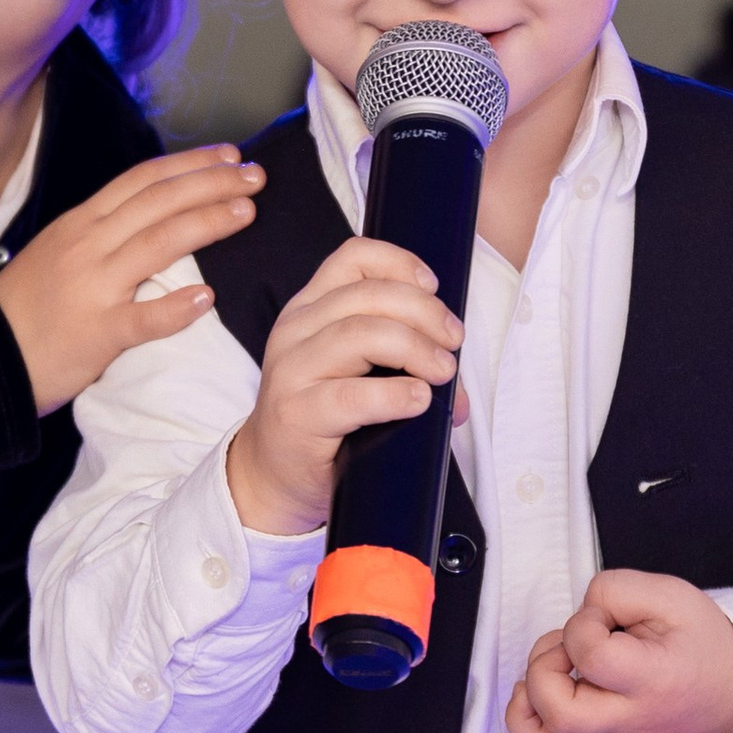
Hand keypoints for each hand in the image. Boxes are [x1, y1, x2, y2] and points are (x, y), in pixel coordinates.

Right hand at [0, 147, 263, 415]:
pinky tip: (208, 299)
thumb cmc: (26, 307)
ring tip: (246, 213)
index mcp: (81, 223)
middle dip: (212, 183)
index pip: (143, 180)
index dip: (190, 164)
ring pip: (158, 243)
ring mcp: (93, 286)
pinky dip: (177, 307)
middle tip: (255, 176)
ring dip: (207, 223)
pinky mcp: (97, 332)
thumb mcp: (58, 252)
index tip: (229, 155)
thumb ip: (102, 233)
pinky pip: (143, 318)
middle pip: (159, 201)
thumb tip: (152, 217)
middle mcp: (88, 244)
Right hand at [224, 237, 464, 537]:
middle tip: (452, 342)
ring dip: (414, 348)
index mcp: (311, 308)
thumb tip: (458, 386)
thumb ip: (405, 362)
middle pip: (367, 295)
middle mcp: (296, 330)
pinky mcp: (296, 414)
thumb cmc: (325, 419)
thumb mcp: (357, 372)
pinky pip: (350, 396)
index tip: (433, 288)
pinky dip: (393, 394)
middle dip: (424, 312)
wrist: (274, 474)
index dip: (399, 263)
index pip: (353, 258)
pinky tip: (418, 400)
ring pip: (359, 334)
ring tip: (442, 373)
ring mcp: (291, 371)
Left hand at [504, 569, 732, 732]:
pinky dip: (526, 713)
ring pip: (542, 729)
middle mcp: (628, 722)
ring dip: (536, 683)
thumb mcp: (670, 593)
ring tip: (564, 662)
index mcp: (653, 681)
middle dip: (546, 664)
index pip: (591, 657)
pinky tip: (538, 686)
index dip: (584, 624)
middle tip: (573, 646)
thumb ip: (615, 590)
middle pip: (557, 709)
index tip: (607, 618)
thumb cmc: (702, 639)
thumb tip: (579, 614)